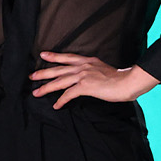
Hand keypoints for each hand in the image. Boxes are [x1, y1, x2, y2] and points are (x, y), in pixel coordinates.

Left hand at [30, 53, 158, 108]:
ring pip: (59, 81)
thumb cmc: (119, 78)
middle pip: (58, 69)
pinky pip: (69, 94)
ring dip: (46, 88)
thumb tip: (86, 77)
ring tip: (36, 93)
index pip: (67, 57)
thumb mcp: (102, 69)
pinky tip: (56, 105)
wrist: (128, 82)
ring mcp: (83, 75)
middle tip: (31, 76)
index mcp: (87, 61)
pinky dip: (61, 100)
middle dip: (43, 73)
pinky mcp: (85, 86)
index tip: (43, 54)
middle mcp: (83, 66)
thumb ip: (92, 70)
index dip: (54, 56)